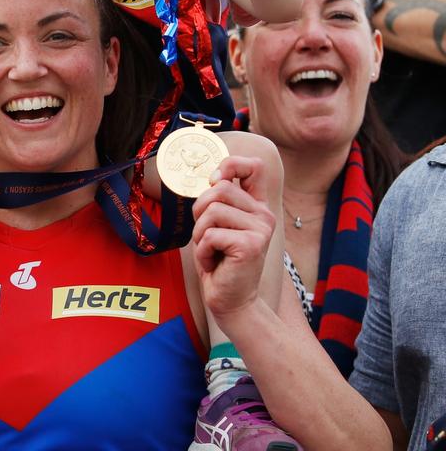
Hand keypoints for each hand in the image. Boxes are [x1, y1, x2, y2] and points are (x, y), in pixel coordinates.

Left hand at [191, 155, 276, 319]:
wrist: (231, 300)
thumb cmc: (219, 261)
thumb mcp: (217, 225)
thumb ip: (218, 201)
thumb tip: (213, 178)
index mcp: (257, 206)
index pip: (254, 166)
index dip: (230, 164)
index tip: (214, 181)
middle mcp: (264, 214)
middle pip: (219, 189)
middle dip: (200, 212)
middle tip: (207, 236)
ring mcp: (261, 229)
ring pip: (211, 211)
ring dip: (200, 235)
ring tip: (212, 251)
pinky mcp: (251, 245)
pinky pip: (210, 235)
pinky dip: (202, 252)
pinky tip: (214, 264)